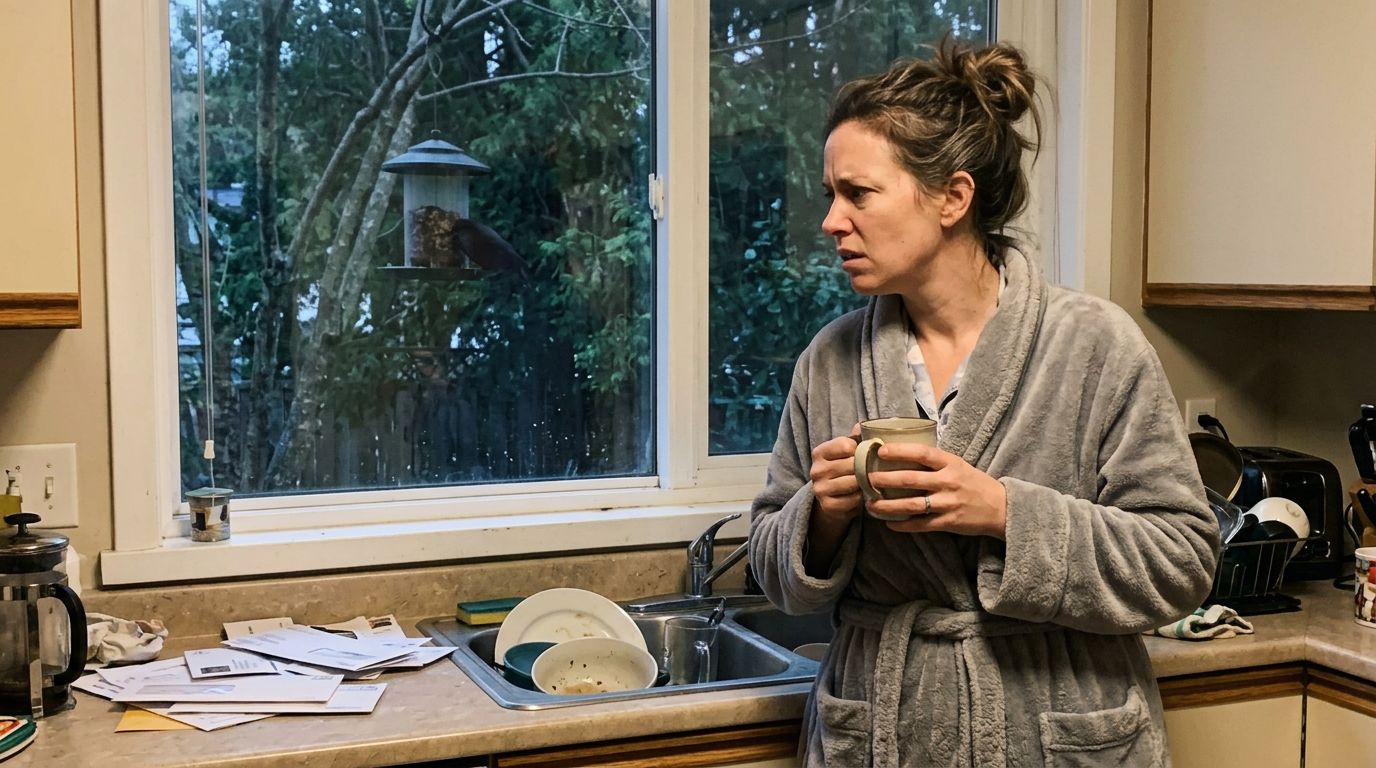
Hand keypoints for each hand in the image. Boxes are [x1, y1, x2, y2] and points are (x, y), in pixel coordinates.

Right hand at [809, 425, 864, 524]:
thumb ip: (854, 437)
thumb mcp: (845, 451)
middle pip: (851, 464)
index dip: (860, 449)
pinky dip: (861, 498)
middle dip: (865, 467)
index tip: (862, 454)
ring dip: (864, 483)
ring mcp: (820, 489)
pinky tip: (860, 495)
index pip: (846, 445)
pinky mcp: (827, 505)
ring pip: (853, 482)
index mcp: (819, 452)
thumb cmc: (842, 469)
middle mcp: (816, 470)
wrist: (830, 498)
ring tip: (867, 481)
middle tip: (871, 470)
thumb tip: (860, 426)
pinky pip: (853, 499)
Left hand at [863, 443, 1007, 538]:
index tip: (880, 450)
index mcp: (950, 463)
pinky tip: (889, 523)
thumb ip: (934, 461)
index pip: (922, 453)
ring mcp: (948, 503)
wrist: (1000, 507)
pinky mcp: (948, 522)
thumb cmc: (973, 482)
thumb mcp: (957, 464)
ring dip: (888, 505)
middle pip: (911, 479)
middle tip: (867, 479)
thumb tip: (901, 452)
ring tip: (870, 504)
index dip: (900, 451)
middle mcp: (948, 481)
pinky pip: (920, 524)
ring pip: (911, 505)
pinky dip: (903, 524)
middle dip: (885, 480)